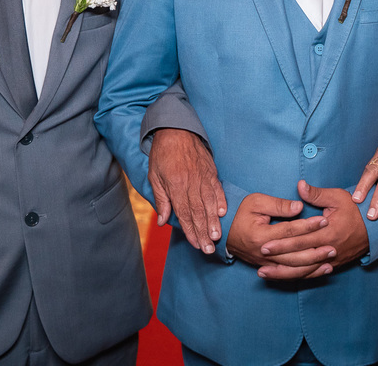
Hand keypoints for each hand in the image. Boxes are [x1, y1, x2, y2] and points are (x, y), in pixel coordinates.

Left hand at [148, 128, 225, 253]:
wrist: (175, 129)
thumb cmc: (162, 153)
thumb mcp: (154, 176)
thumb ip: (161, 199)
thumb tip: (163, 221)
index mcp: (176, 186)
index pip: (184, 213)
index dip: (191, 231)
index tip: (196, 245)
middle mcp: (191, 183)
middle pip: (199, 212)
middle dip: (204, 232)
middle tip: (209, 249)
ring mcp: (202, 176)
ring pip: (210, 203)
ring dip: (214, 221)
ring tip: (217, 236)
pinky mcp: (211, 170)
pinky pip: (217, 188)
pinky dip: (221, 200)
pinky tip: (223, 212)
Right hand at [226, 191, 332, 277]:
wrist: (224, 233)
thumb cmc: (241, 213)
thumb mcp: (256, 202)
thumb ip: (278, 204)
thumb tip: (299, 207)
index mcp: (261, 236)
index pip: (289, 231)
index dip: (307, 226)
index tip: (324, 220)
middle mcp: (264, 254)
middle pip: (294, 255)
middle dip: (315, 250)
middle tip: (333, 246)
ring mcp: (267, 264)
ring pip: (294, 268)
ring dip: (313, 265)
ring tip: (330, 259)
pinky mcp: (269, 268)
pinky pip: (290, 274)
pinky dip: (307, 274)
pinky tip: (320, 270)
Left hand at [257, 180, 369, 279]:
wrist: (376, 228)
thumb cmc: (356, 210)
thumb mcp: (337, 197)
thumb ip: (316, 194)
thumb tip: (299, 186)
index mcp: (328, 232)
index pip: (300, 240)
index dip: (282, 243)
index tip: (265, 244)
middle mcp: (328, 249)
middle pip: (299, 257)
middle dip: (278, 258)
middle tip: (259, 257)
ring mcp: (331, 260)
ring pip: (304, 270)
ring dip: (283, 273)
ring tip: (264, 273)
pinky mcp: (332, 265)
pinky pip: (312, 273)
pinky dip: (297, 276)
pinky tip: (283, 277)